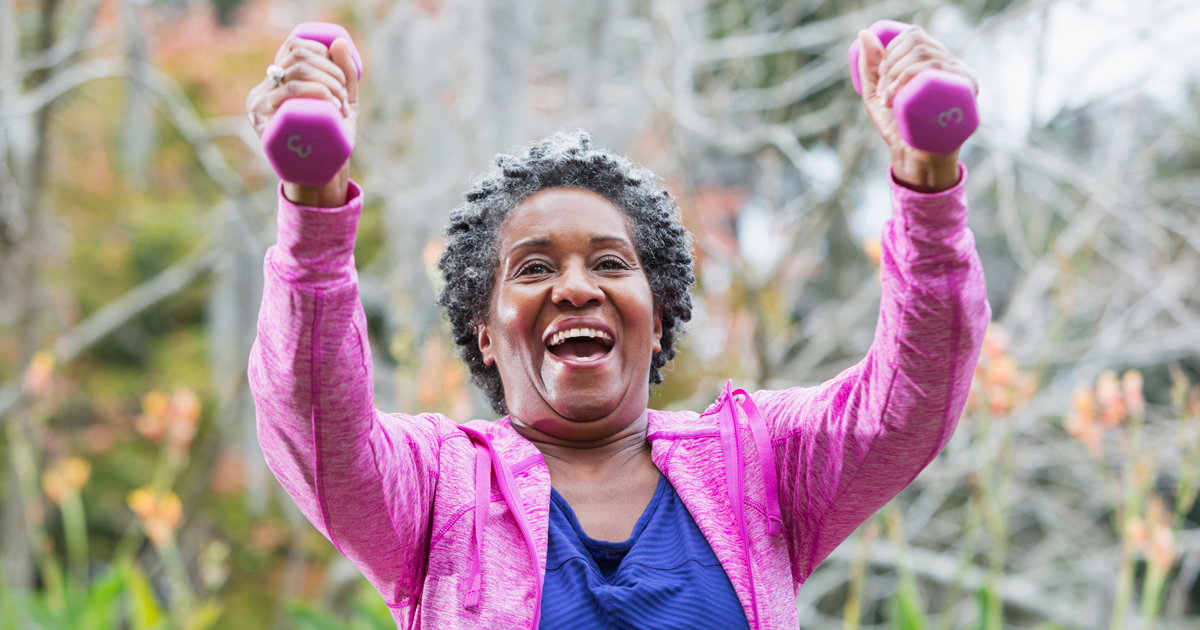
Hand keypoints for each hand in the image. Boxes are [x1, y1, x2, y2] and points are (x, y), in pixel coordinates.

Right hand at [246, 36, 359, 206]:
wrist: (321, 177)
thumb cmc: (330, 140)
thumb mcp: (340, 103)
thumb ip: (344, 74)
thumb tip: (338, 41)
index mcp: (273, 84)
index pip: (293, 47)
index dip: (321, 51)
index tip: (340, 75)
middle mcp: (260, 92)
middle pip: (298, 60)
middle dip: (331, 73)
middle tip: (344, 97)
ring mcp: (259, 108)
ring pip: (297, 77)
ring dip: (328, 86)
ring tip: (341, 107)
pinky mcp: (263, 123)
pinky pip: (292, 95)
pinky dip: (319, 95)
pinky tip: (333, 109)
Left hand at [856, 26, 977, 192]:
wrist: (914, 158)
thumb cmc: (899, 127)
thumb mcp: (878, 95)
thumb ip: (869, 67)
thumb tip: (864, 34)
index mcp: (935, 61)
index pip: (914, 36)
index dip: (890, 51)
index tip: (880, 77)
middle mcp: (952, 66)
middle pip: (919, 43)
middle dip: (891, 64)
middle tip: (884, 92)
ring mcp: (961, 79)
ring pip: (927, 57)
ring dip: (898, 75)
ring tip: (889, 101)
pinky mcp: (966, 94)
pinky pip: (941, 73)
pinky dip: (912, 78)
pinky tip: (899, 96)